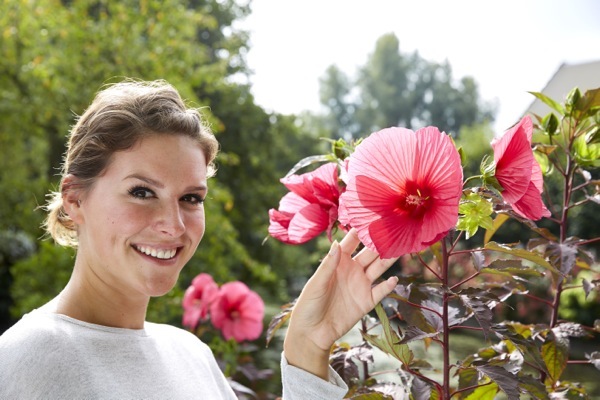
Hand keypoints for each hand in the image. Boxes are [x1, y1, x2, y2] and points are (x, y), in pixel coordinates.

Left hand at [283, 228, 397, 379]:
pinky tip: (394, 279)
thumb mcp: (316, 284)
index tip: (372, 217)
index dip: (361, 230)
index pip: (351, 242)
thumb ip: (328, 265)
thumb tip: (337, 243)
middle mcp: (352, 270)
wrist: (312, 333)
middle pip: (370, 252)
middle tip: (395, 229)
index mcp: (338, 262)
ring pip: (379, 268)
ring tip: (401, 249)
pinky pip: (381, 291)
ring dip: (389, 259)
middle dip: (381, 241)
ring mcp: (361, 285)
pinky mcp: (366, 301)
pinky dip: (388, 286)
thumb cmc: (308, 305)